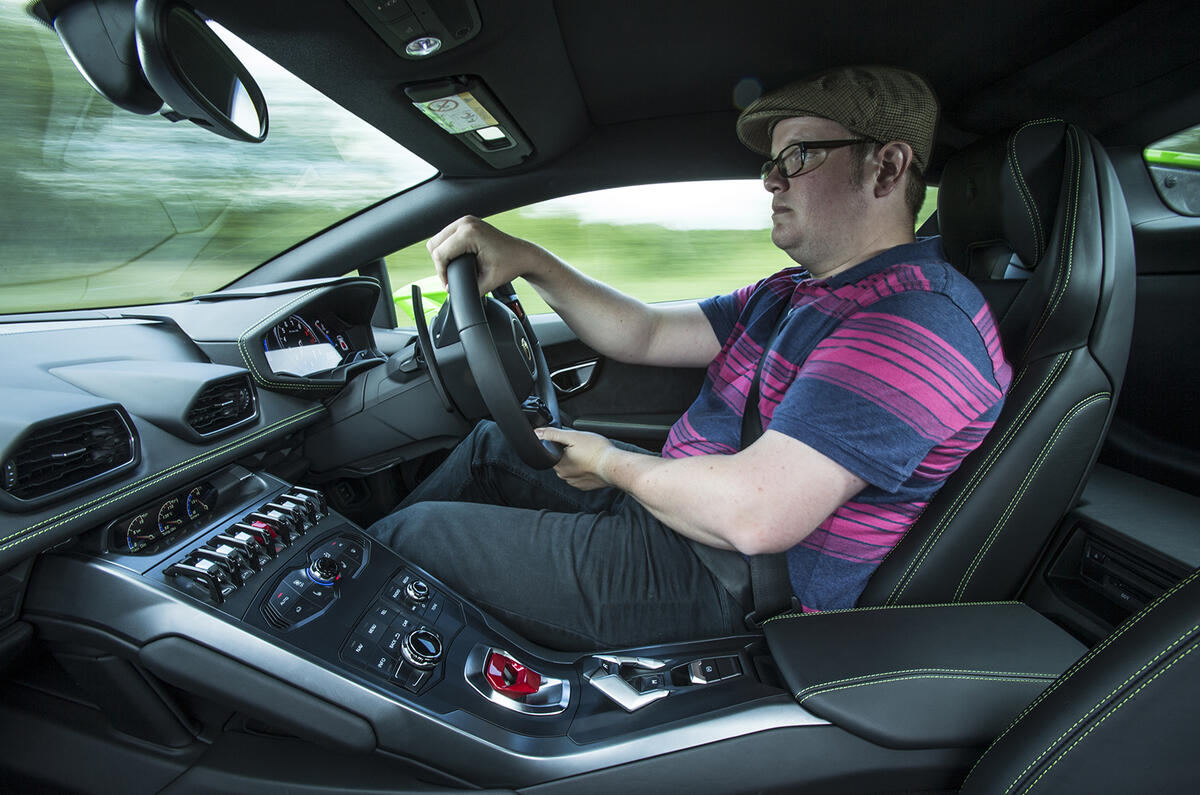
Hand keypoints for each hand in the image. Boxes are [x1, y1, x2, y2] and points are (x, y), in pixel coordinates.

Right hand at [426, 216, 547, 295]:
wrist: (522, 254)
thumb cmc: (510, 264)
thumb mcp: (489, 282)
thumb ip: (469, 289)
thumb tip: (451, 291)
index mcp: (469, 233)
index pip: (440, 254)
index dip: (441, 272)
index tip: (449, 283)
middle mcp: (466, 223)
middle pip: (434, 244)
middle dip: (440, 264)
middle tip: (450, 277)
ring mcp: (466, 220)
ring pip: (437, 239)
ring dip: (441, 255)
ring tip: (452, 269)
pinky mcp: (467, 222)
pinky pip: (446, 235)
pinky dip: (447, 248)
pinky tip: (455, 259)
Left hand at [534, 426, 617, 490]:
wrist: (614, 466)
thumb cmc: (597, 451)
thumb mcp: (573, 436)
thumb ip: (553, 434)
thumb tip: (537, 432)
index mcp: (558, 464)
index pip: (551, 453)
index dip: (560, 445)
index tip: (571, 442)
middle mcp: (564, 476)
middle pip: (561, 460)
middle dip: (569, 453)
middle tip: (583, 447)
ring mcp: (575, 482)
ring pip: (571, 469)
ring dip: (577, 462)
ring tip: (589, 455)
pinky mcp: (585, 486)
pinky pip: (581, 476)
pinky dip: (585, 470)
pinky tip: (593, 463)